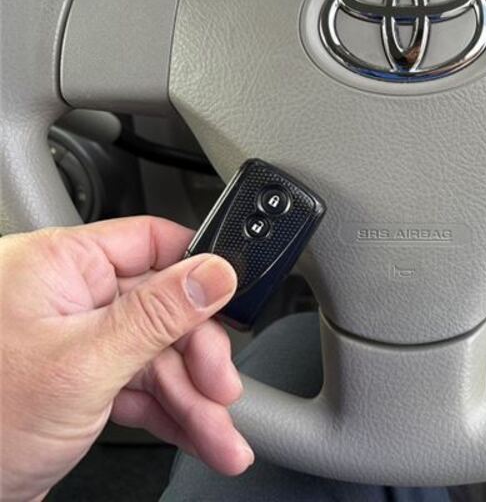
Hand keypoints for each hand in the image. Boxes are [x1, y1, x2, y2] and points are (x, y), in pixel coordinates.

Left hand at [0, 216, 252, 500]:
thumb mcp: (86, 364)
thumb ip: (158, 314)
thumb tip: (214, 273)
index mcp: (57, 266)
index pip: (150, 241)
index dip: (198, 270)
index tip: (234, 300)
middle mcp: (68, 297)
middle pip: (164, 308)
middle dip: (200, 357)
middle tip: (222, 389)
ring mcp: (75, 341)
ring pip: (158, 356)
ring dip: (195, 398)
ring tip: (221, 437)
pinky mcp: (80, 381)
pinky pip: (142, 386)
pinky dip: (173, 413)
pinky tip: (200, 436)